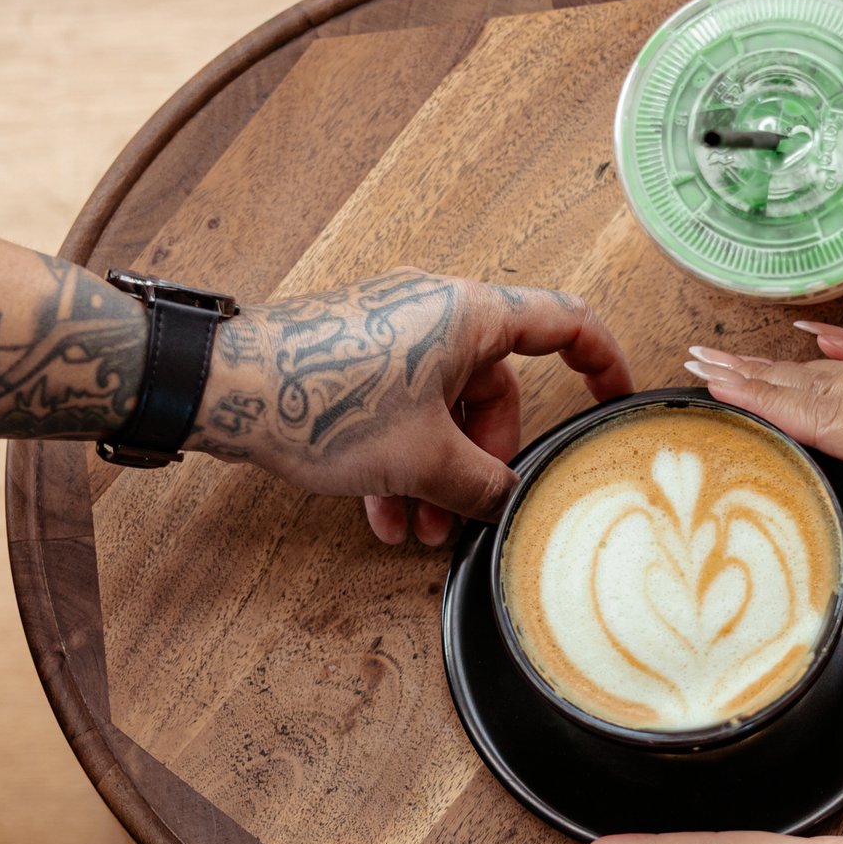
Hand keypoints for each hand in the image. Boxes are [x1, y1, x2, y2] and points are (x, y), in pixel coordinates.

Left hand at [193, 269, 633, 545]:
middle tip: (472, 513)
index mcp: (470, 315)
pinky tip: (382, 514)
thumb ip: (481, 484)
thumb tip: (509, 501)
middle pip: (494, 388)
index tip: (617, 397)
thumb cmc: (323, 401)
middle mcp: (436, 312)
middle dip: (484, 459)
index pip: (565, 323)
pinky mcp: (356, 353)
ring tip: (418, 531)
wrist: (225, 389)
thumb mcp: (422, 460)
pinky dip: (401, 459)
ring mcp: (393, 331)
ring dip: (437, 472)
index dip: (603, 360)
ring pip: (442, 407)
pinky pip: (401, 407)